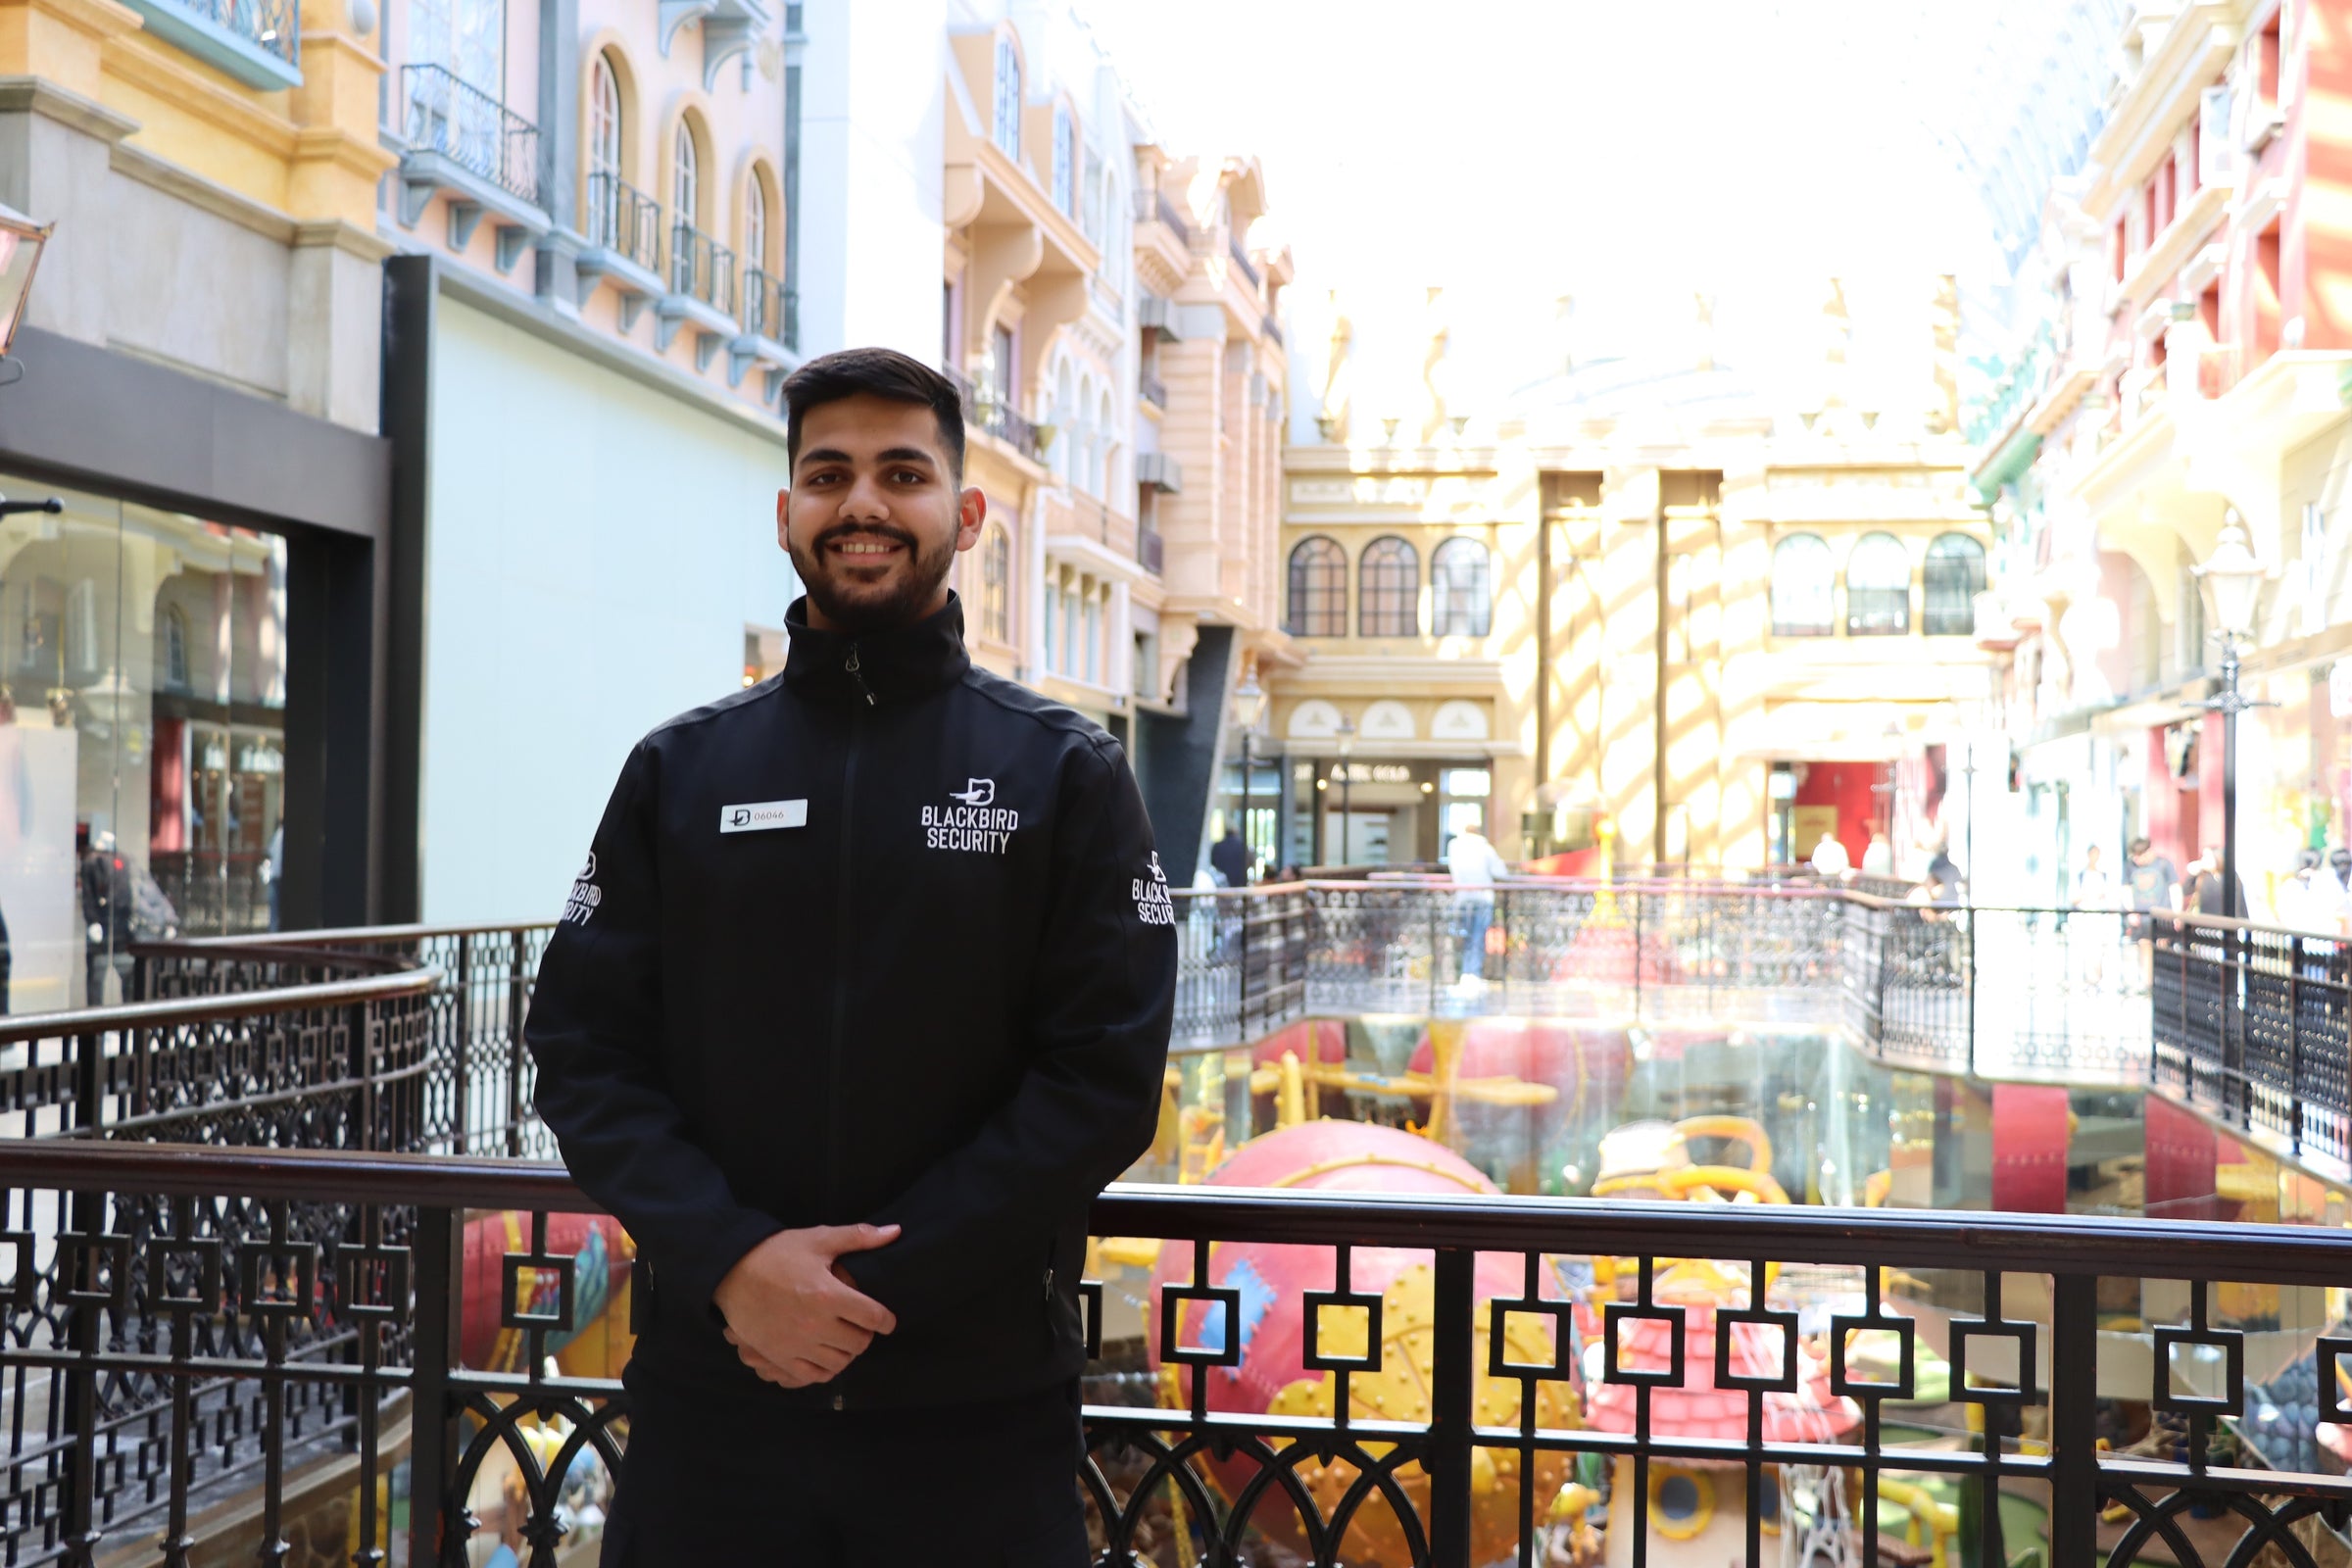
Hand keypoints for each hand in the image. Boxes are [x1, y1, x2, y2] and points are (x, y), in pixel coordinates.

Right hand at [712, 1223, 898, 1387]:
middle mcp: (815, 1324)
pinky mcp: (779, 1356)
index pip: (873, 1317)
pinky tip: (824, 1356)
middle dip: (866, 1336)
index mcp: (828, 1295)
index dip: (886, 1320)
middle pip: (858, 1343)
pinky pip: (811, 1375)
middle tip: (862, 1327)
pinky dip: (824, 1369)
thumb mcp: (818, 1239)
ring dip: (846, 1353)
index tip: (886, 1321)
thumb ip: (859, 1237)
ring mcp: (796, 1344)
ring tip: (844, 1340)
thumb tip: (895, 1232)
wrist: (730, 1272)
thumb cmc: (777, 1253)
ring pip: (838, 1363)